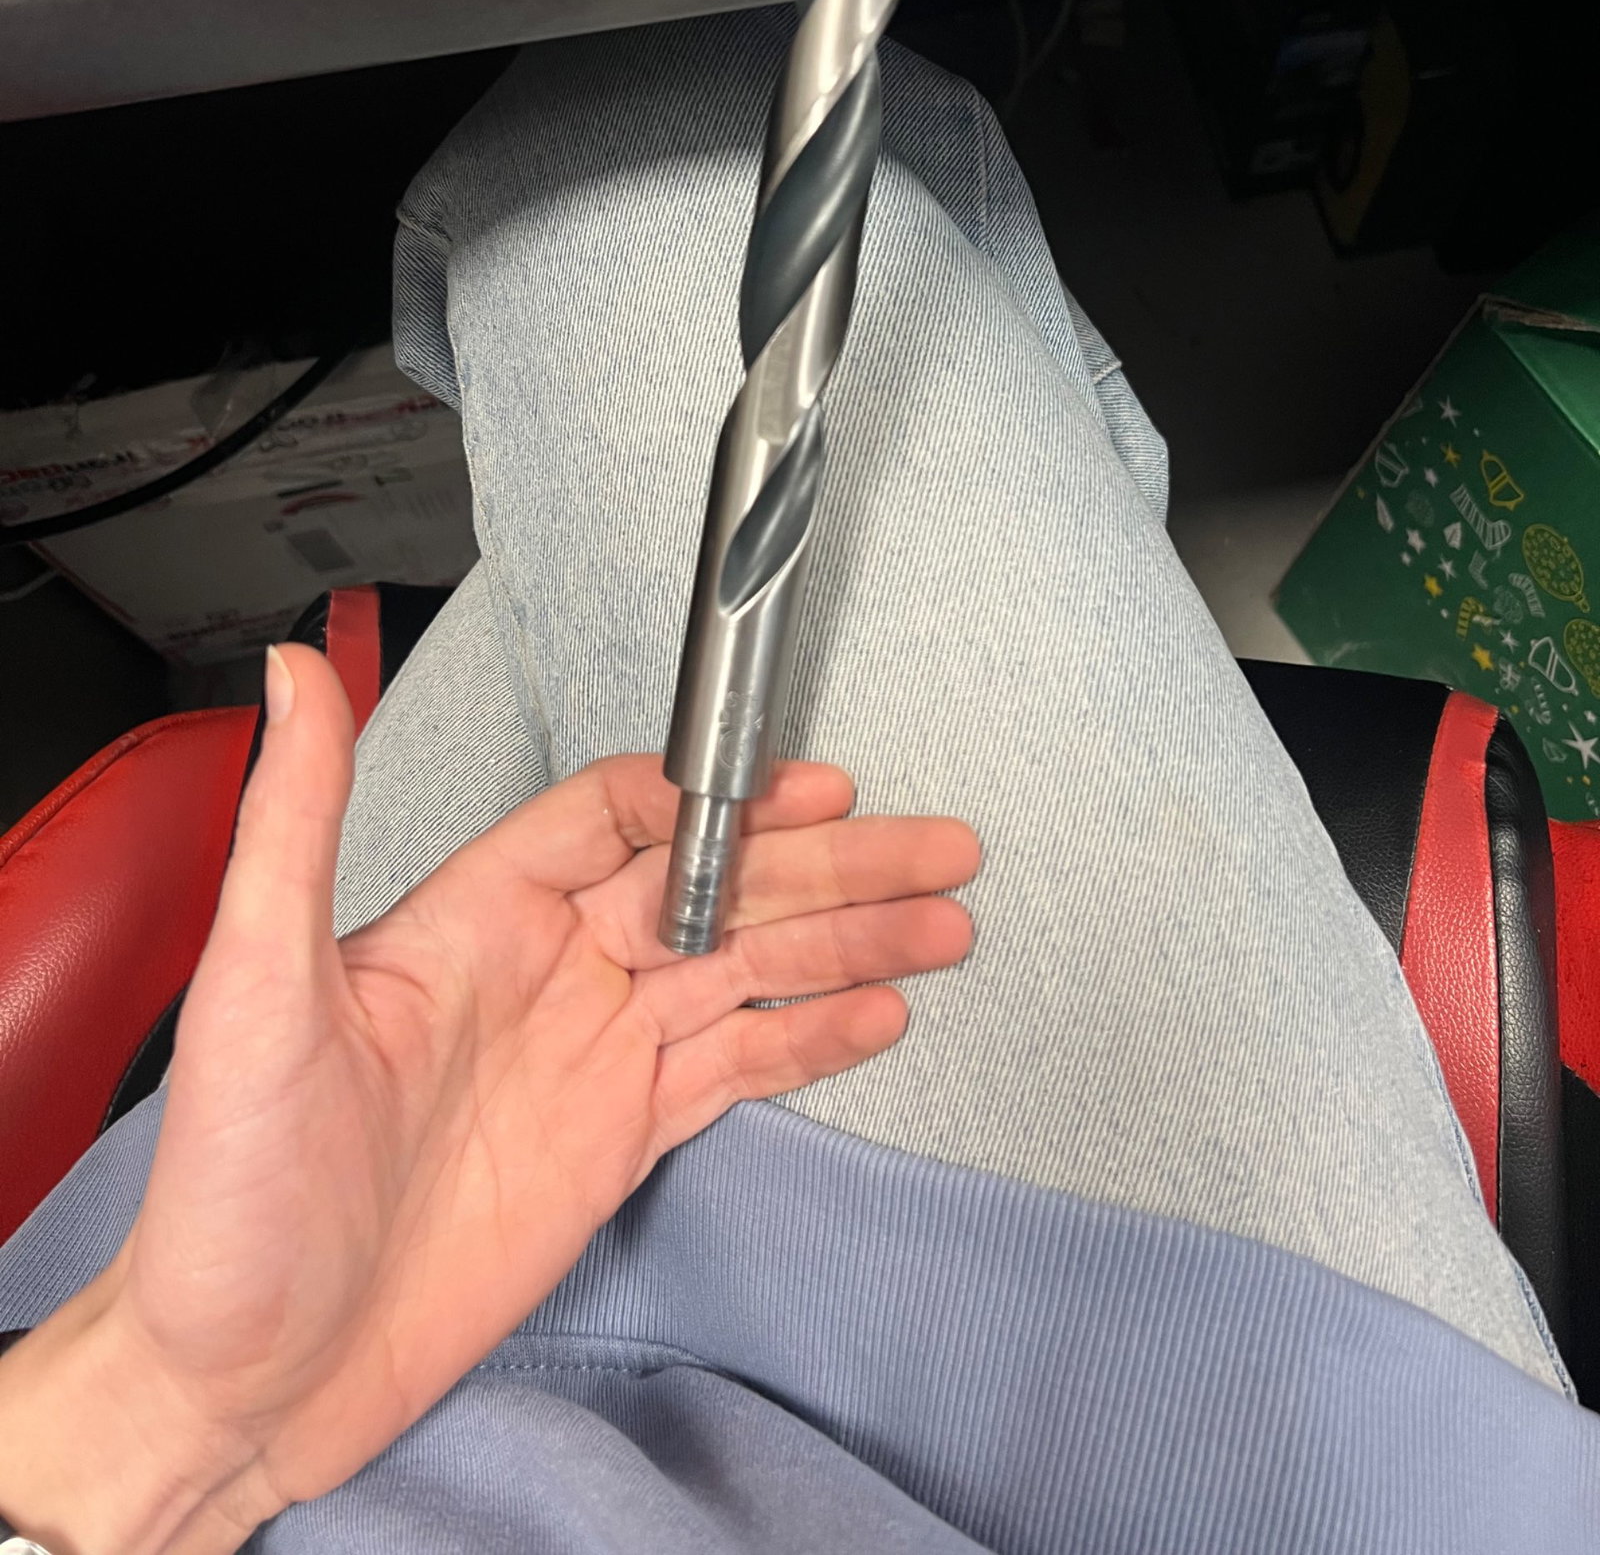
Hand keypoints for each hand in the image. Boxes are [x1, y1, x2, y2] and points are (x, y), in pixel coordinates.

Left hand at [0, 643, 976, 1553]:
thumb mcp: (255, 990)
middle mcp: (547, 970)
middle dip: (829, 868)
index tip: (810, 792)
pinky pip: (734, 1070)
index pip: (620, 818)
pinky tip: (879, 1014)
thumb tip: (293, 672)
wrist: (247, 1376)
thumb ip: (293, 820)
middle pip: (713, 888)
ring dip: (847, 945)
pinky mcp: (615, 1141)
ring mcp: (591, 1056)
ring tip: (945, 925)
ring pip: (745, 972)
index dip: (720, 799)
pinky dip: (811, 1041)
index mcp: (474, 915)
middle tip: (933, 849)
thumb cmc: (228, 1191)